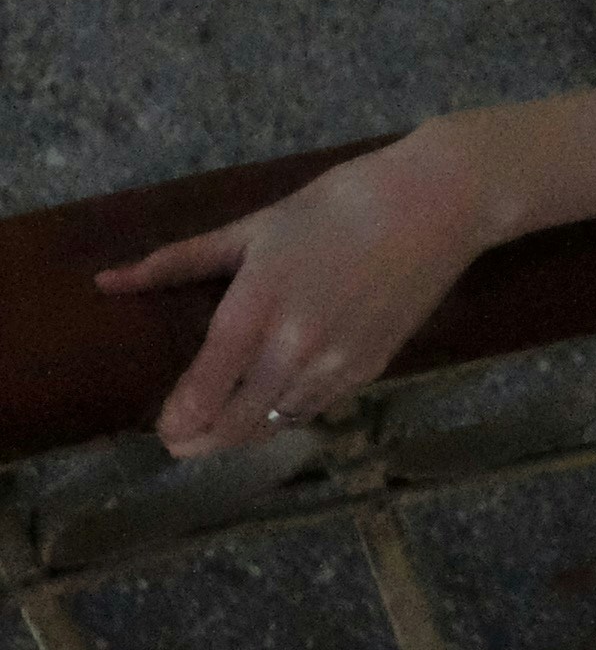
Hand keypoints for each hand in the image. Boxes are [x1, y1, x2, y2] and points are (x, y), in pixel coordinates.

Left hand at [96, 127, 493, 460]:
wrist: (436, 205)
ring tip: (222, 427)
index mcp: (255, 308)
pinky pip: (316, 408)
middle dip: (202, 443)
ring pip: (277, 424)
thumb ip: (177, 262)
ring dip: (244, 434)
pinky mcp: (371, 369)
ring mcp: (337, 364)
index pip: (203, 391)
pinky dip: (286, 415)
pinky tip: (274, 405)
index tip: (162, 430)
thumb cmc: (337, 206)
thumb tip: (107, 282)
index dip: (178, 421)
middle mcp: (294, 349)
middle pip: (237, 424)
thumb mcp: (252, 227)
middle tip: (180, 444)